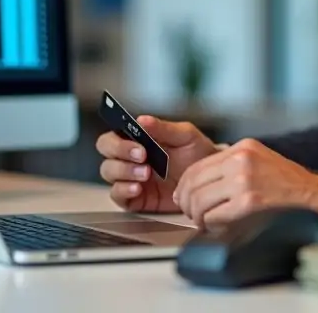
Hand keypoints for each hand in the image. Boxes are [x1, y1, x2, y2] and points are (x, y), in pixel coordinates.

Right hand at [96, 116, 218, 213]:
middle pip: (106, 153)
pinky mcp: (135, 199)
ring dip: (124, 172)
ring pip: (109, 172)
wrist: (210, 179)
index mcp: (137, 139)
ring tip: (146, 174)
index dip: (119, 140)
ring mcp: (130, 178)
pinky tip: (138, 188)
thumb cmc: (197, 153)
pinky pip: (117, 195)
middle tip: (143, 158)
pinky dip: (123, 191)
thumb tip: (142, 120)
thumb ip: (164, 128)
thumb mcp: (186, 136)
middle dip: (120, 154)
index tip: (139, 145)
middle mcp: (129, 158)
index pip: (113, 136)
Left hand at [173, 138, 317, 226]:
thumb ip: (232, 165)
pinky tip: (217, 226)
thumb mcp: (260, 159)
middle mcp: (240, 160)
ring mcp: (244, 180)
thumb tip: (200, 184)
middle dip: (186, 203)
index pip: (198, 166)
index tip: (183, 197)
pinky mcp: (248, 202)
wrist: (316, 196)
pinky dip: (210, 224)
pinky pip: (214, 216)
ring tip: (204, 221)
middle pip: (194, 183)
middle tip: (190, 213)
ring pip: (199, 200)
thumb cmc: (289, 183)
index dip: (184, 186)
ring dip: (197, 216)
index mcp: (242, 148)